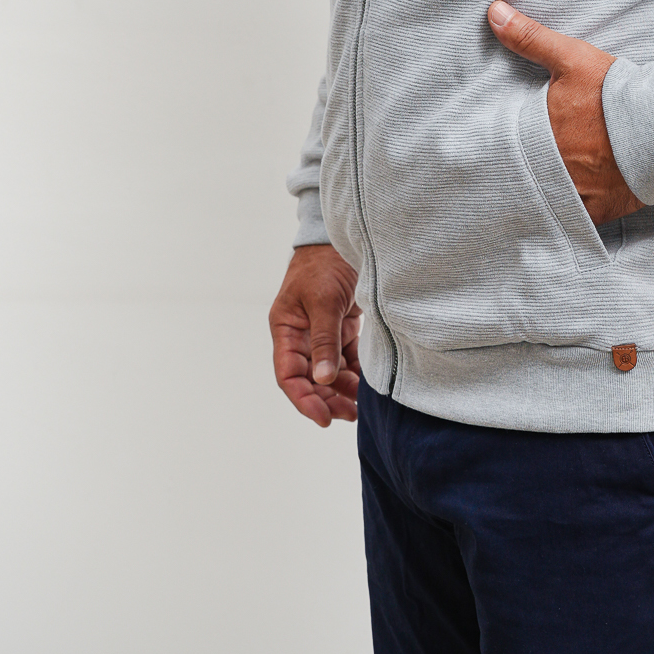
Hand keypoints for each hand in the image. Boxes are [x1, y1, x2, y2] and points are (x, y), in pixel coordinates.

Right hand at [269, 243, 362, 426]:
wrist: (346, 234)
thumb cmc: (324, 262)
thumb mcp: (323, 301)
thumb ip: (324, 340)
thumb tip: (323, 379)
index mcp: (286, 328)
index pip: (289, 375)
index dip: (304, 400)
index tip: (323, 418)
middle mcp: (301, 334)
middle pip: (310, 379)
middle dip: (327, 400)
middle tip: (349, 416)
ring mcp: (322, 331)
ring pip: (329, 372)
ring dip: (343, 390)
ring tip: (361, 406)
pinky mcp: (342, 326)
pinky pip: (346, 358)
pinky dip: (355, 372)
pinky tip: (367, 385)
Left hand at [487, 0, 642, 226]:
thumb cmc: (615, 92)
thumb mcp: (571, 58)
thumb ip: (530, 38)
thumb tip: (493, 12)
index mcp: (540, 135)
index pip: (506, 147)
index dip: (503, 146)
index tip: (501, 144)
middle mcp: (552, 170)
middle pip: (525, 177)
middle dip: (524, 172)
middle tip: (520, 170)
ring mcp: (576, 195)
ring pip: (548, 202)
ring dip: (546, 195)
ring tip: (544, 190)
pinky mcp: (601, 212)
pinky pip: (577, 221)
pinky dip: (572, 216)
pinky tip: (569, 211)